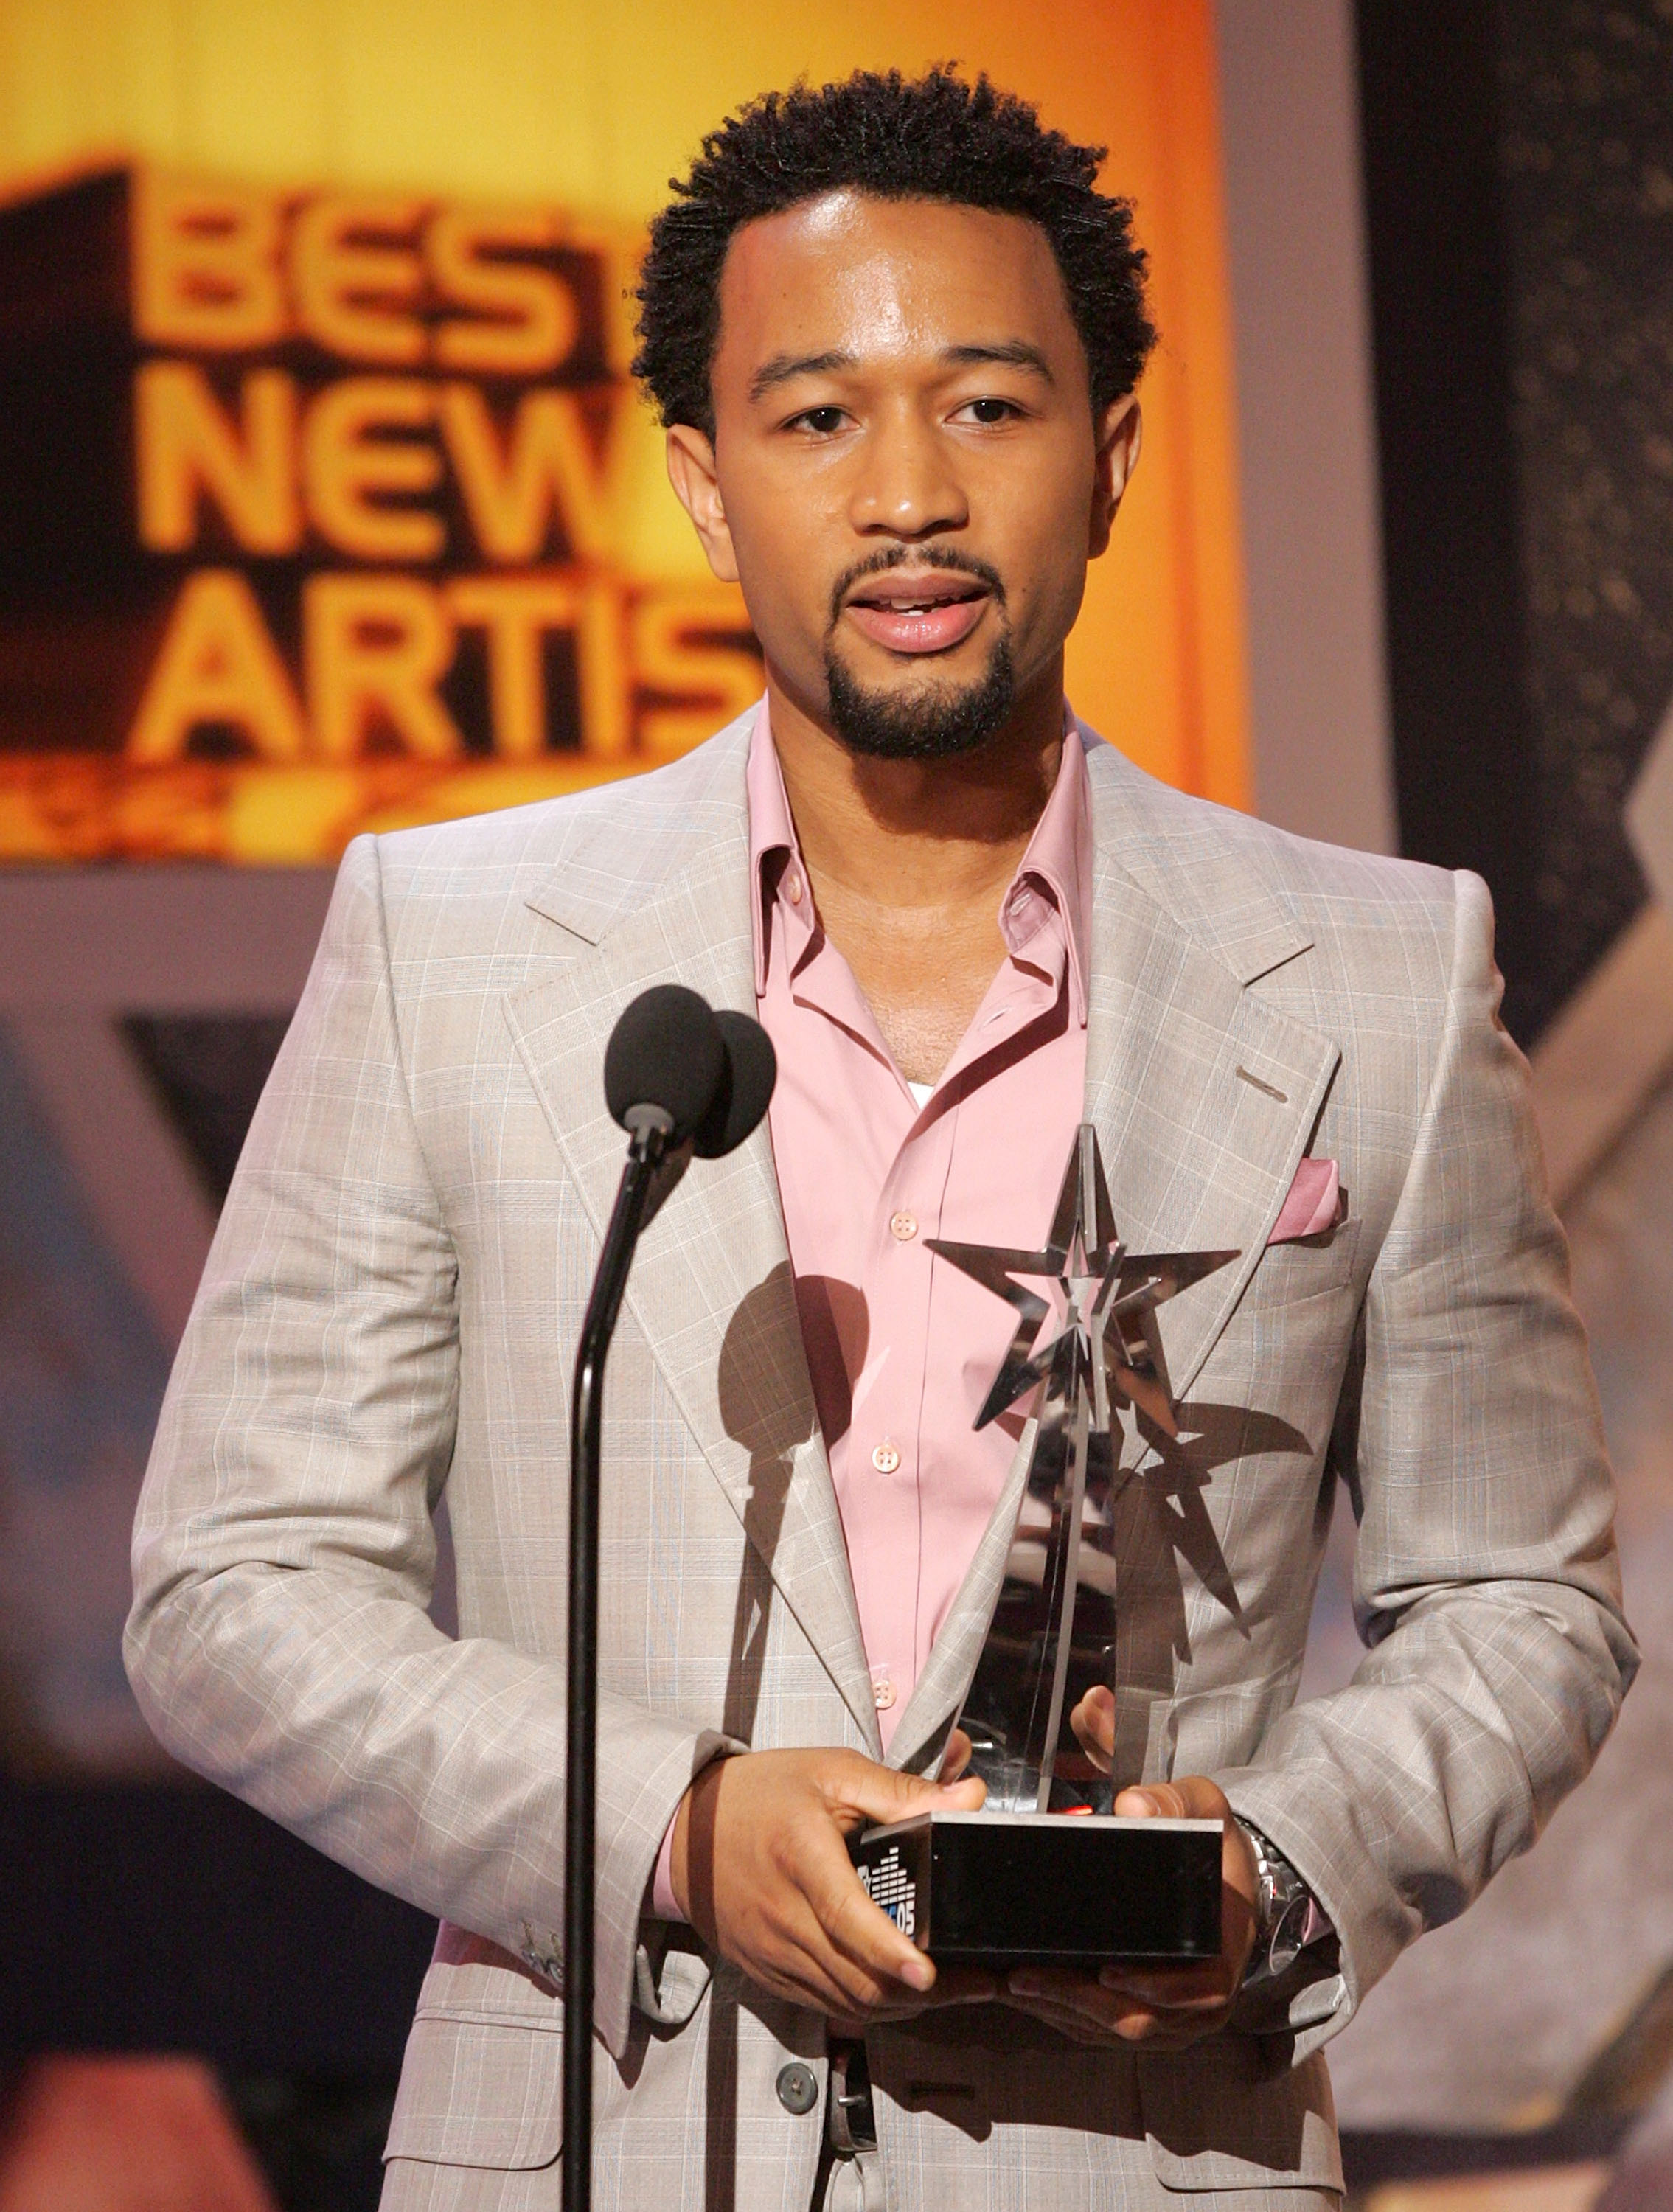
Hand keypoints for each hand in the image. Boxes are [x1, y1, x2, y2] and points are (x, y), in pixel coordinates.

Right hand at [670, 1741, 993, 2022]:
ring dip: (901, 2005)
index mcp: (800, 1855)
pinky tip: (900, 1992)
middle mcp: (782, 1913)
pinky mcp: (767, 1973)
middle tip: (976, 1982)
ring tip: (952, 1990)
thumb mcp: (832, 1773)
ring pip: (846, 2000)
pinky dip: (868, 2005)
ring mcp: (772, 1951)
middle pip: (855, 1975)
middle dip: (920, 1992)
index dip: (889, 1951)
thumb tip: (969, 1800)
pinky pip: (825, 2003)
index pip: (845, 1915)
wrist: (685, 1831)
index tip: (927, 1972)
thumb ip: (902, 1792)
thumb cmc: (763, 1795)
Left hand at [1001, 1689, 1256, 2049]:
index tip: (1106, 1973)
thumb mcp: (1207, 1810)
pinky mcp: (1148, 2021)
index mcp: (1222, 1957)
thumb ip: (1175, 1801)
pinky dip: (1061, 2014)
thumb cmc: (1215, 1850)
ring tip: (1008, 1984)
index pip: (1193, 1990)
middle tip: (1024, 1976)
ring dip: (1059, 2011)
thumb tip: (1133, 1805)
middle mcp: (1200, 2000)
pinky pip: (1102, 2029)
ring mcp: (1173, 2019)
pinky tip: (1023, 1994)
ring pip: (1112, 2030)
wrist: (1228, 1883)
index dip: (1152, 1989)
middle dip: (1079, 2001)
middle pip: (1139, 2019)